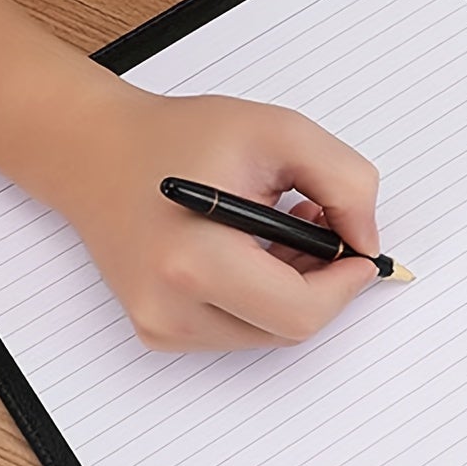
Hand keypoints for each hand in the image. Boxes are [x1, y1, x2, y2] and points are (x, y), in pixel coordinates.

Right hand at [43, 80, 382, 351]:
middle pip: (290, 328)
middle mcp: (169, 307)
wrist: (99, 152)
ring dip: (294, 287)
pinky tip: (252, 248)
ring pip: (269, 332)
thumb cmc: (181, 137)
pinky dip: (263, 296)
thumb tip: (367, 243)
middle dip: (322, 281)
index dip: (345, 283)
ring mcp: (160, 326)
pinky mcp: (159, 331)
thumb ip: (345, 182)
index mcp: (194, 262)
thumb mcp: (280, 133)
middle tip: (316, 223)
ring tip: (280, 226)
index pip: (301, 312)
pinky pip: (241, 329)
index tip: (357, 247)